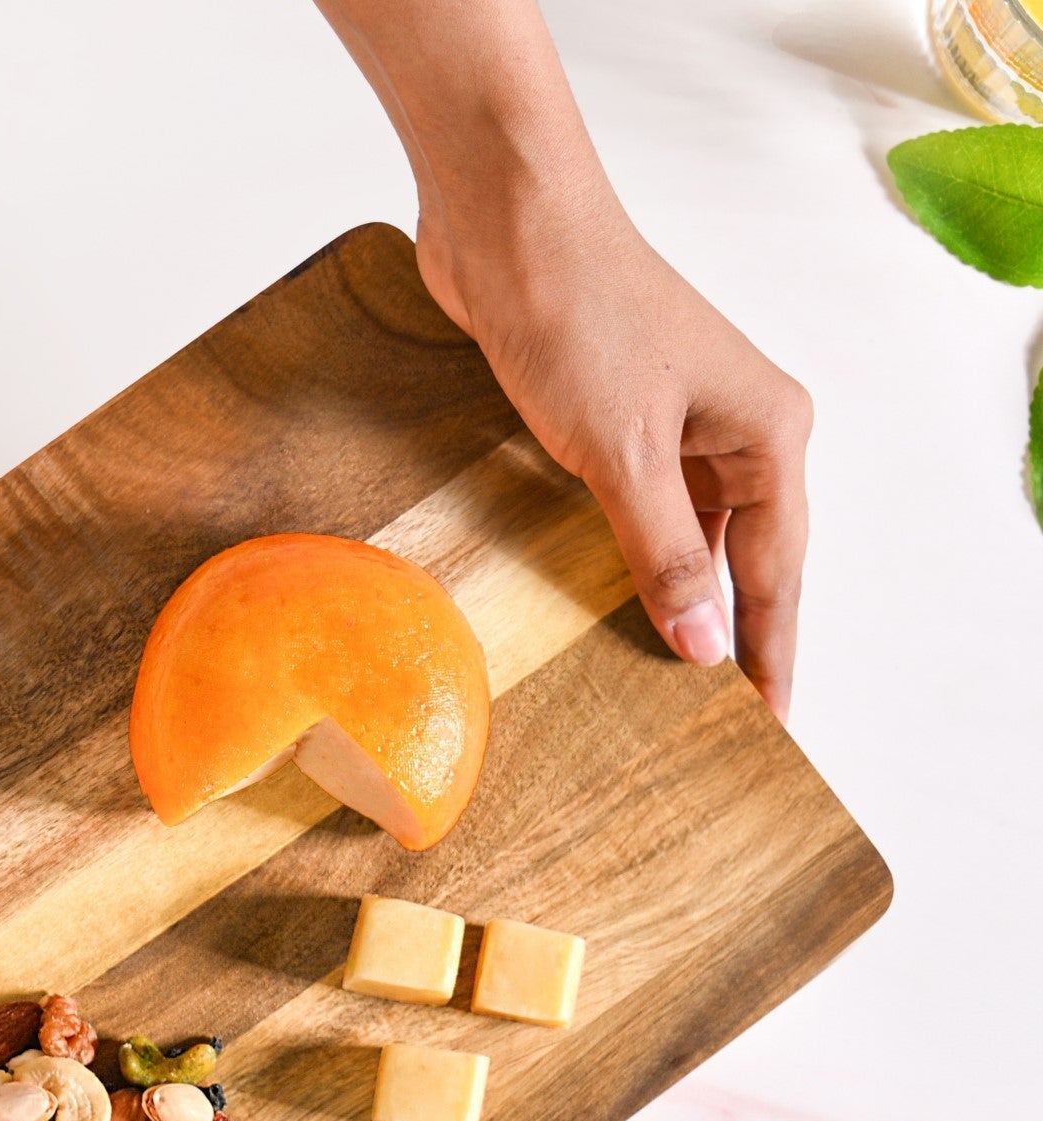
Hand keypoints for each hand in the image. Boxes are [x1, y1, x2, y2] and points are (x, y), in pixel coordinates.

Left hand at [314, 0, 812, 716]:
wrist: (509, 227)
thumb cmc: (577, 314)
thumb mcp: (623, 452)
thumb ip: (662, 555)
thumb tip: (701, 648)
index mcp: (768, 432)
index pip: (778, 571)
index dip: (768, 652)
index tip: (767, 726)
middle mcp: (737, 429)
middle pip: (743, 560)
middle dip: (728, 637)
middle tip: (716, 726)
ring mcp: (679, 424)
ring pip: (687, 539)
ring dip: (671, 602)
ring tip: (660, 686)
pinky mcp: (621, 421)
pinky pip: (638, 513)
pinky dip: (628, 561)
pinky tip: (609, 609)